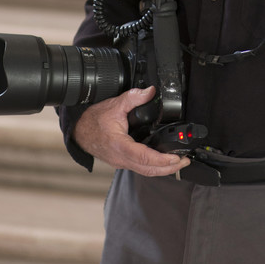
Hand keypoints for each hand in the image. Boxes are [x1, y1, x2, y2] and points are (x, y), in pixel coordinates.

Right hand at [72, 86, 189, 176]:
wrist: (79, 130)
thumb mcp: (114, 104)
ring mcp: (121, 162)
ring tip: (179, 162)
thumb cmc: (93, 120)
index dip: (161, 160)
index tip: (176, 158)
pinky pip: (141, 168)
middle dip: (169, 168)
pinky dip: (154, 167)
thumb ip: (133, 97)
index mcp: (119, 146)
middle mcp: (121, 158)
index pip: (143, 157)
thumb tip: (150, 91)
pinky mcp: (122, 162)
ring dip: (163, 170)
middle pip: (148, 170)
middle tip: (185, 161)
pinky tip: (164, 161)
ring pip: (145, 171)